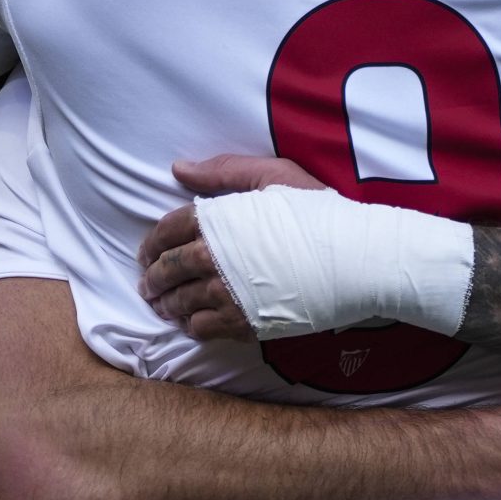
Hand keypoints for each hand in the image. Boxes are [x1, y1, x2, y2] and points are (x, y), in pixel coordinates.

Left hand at [137, 156, 326, 340]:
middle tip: (148, 284)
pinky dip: (191, 325)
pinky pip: (202, 329)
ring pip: (180, 303)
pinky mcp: (242, 324)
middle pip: (167, 270)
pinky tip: (192, 321)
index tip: (147, 253)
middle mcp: (212, 259)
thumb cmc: (316, 211)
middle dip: (152, 277)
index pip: (167, 231)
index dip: (152, 242)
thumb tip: (179, 169)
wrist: (353, 258)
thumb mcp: (273, 175)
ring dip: (166, 304)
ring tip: (163, 305)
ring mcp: (226, 295)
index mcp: (216, 220)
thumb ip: (223, 171)